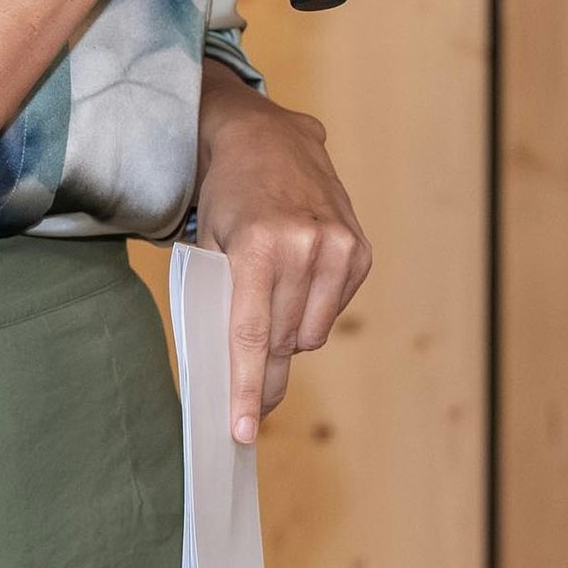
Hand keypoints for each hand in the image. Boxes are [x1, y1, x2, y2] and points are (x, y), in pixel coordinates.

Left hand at [195, 66, 370, 441]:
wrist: (262, 137)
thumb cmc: (221, 196)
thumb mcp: (208, 245)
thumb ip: (225, 302)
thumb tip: (237, 369)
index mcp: (261, 248)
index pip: (251, 336)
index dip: (246, 389)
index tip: (241, 430)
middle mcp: (307, 248)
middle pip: (281, 343)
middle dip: (261, 375)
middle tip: (246, 408)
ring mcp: (340, 249)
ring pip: (310, 334)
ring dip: (286, 336)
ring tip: (265, 304)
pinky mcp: (359, 251)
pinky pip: (331, 311)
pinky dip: (309, 311)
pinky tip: (294, 283)